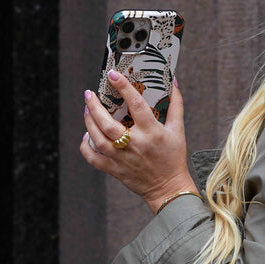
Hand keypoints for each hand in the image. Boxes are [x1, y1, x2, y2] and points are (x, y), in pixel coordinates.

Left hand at [80, 72, 198, 213]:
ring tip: (87, 109)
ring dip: (89, 122)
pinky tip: (87, 135)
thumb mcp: (177, 130)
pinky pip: (93, 158)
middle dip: (95, 106)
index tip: (113, 75)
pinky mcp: (114, 170)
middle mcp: (135, 145)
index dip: (123, 87)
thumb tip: (174, 82)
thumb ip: (175, 105)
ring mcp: (123, 158)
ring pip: (98, 139)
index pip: (136, 104)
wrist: (169, 188)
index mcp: (152, 132)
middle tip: (89, 93)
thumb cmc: (173, 157)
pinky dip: (86, 146)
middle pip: (108, 124)